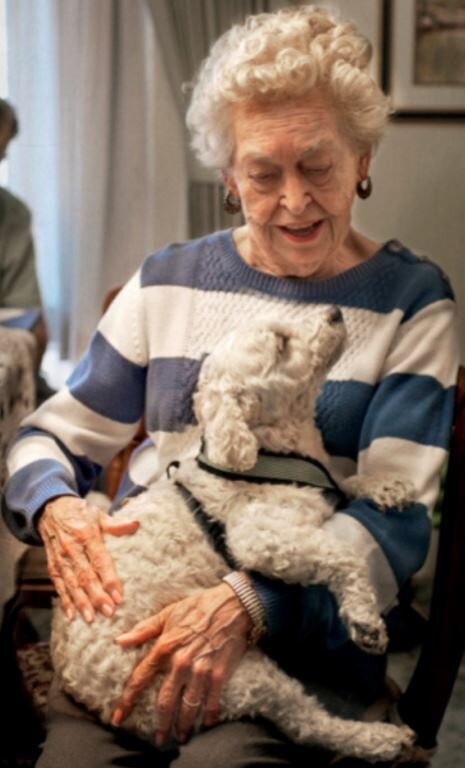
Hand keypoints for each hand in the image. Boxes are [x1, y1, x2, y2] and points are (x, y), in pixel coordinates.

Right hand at [38, 495, 138, 621]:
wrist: (52, 510)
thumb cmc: (81, 514)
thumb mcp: (99, 514)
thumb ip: (116, 524)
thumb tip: (136, 523)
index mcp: (86, 535)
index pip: (100, 560)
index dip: (109, 579)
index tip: (118, 595)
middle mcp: (72, 549)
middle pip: (86, 576)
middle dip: (97, 596)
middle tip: (109, 612)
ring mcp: (61, 559)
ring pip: (72, 584)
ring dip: (81, 602)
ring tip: (92, 618)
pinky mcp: (53, 566)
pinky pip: (59, 586)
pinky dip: (65, 601)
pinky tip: (72, 615)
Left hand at [111, 583, 251, 745]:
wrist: (233, 605)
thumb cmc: (199, 607)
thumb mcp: (168, 613)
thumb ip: (144, 630)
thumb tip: (120, 640)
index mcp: (165, 647)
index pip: (140, 678)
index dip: (127, 699)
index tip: (118, 717)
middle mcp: (181, 663)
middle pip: (164, 701)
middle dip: (159, 723)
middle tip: (157, 739)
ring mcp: (201, 671)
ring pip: (187, 707)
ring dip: (182, 725)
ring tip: (179, 737)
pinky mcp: (219, 675)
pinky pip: (211, 703)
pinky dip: (208, 716)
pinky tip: (205, 725)